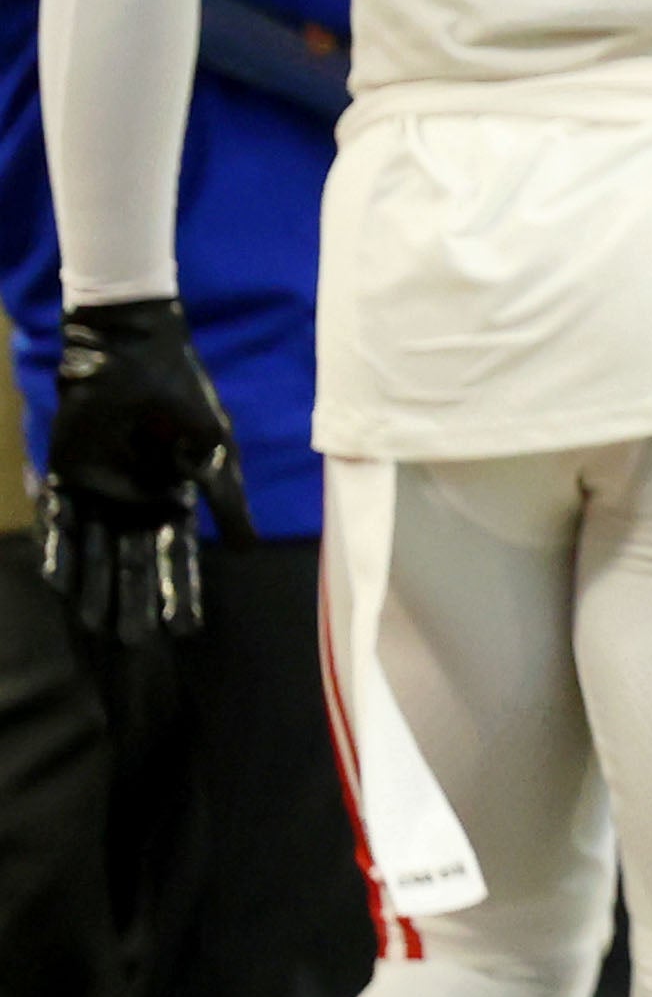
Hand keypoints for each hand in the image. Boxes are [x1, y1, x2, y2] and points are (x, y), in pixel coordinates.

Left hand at [39, 295, 246, 643]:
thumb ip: (226, 497)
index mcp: (174, 500)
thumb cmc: (182, 396)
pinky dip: (58, 550)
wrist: (132, 353)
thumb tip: (249, 549)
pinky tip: (57, 582)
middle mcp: (135, 504)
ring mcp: (98, 492)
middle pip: (135, 564)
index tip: (186, 631)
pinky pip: (59, 522)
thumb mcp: (216, 447)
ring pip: (96, 552)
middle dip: (135, 602)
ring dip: (95, 587)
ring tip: (95, 625)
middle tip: (136, 643)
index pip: (179, 557)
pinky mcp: (66, 475)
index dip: (183, 592)